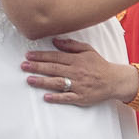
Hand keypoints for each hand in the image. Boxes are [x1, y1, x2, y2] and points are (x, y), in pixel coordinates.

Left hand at [22, 37, 138, 105]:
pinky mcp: (81, 97)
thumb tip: (55, 40)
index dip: (41, 55)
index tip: (28, 55)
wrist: (114, 81)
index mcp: (77, 60)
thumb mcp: (88, 50)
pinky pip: (67, 98)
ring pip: (57, 83)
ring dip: (42, 81)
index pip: (56, 56)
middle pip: (53, 68)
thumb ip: (71, 45)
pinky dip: (57, 97)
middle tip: (23, 66)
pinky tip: (46, 97)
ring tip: (29, 79)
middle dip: (37, 67)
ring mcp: (78, 85)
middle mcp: (76, 72)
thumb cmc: (99, 65)